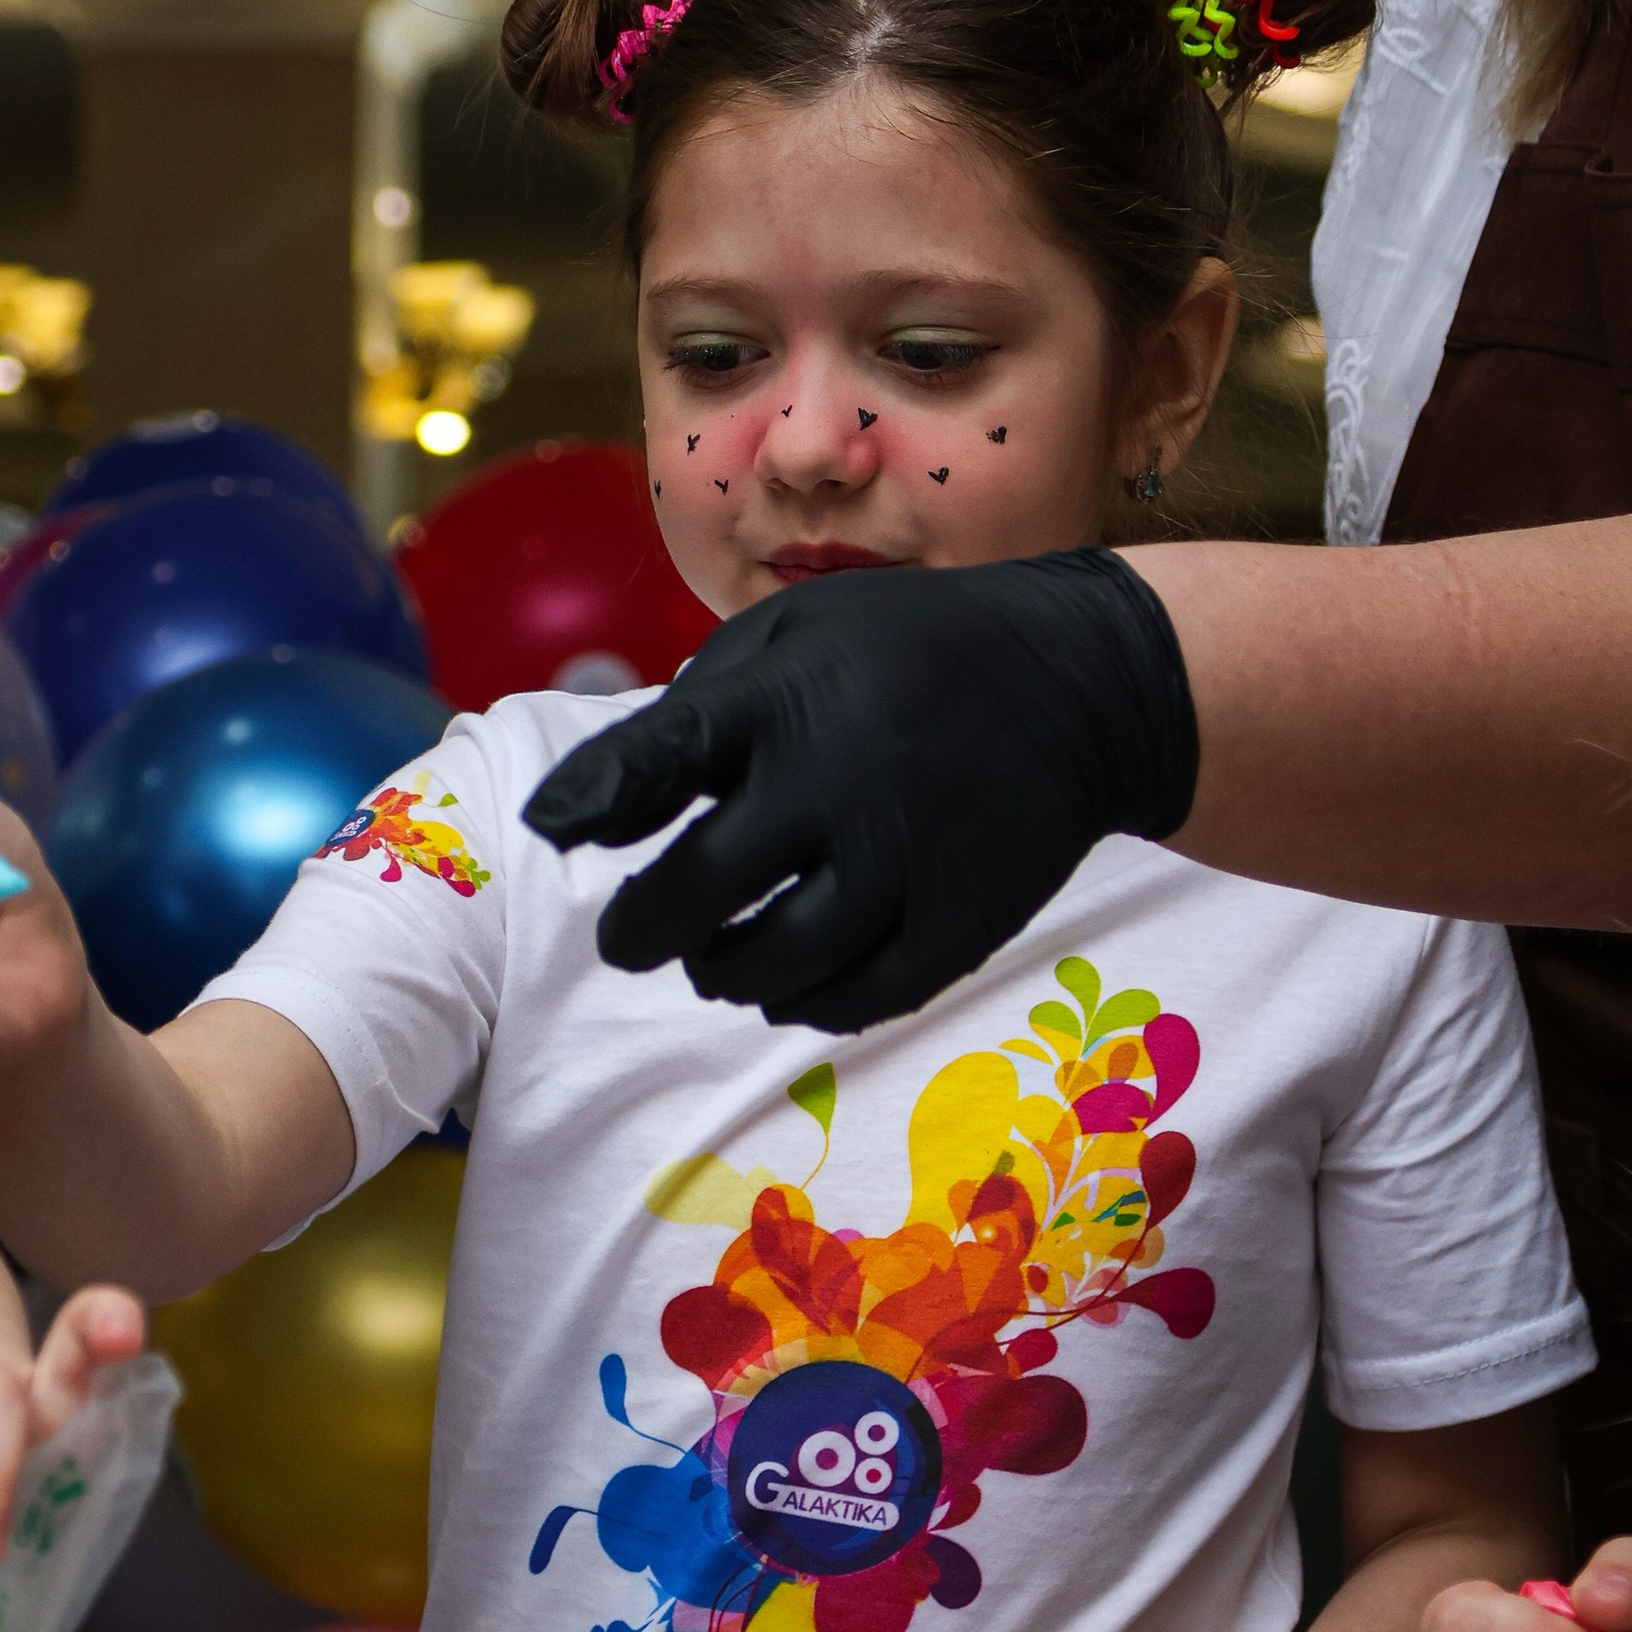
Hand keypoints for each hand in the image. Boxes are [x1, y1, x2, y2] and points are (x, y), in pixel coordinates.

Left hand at [519, 550, 1196, 1031]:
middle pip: (700, 893)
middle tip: (628, 939)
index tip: (551, 833)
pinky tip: (783, 981)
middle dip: (641, 930)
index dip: (592, 802)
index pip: (660, 759)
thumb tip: (599, 804)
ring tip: (710, 956)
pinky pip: (853, 998)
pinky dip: (801, 1002)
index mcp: (786, 699)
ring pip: (772, 965)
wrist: (1080, 682)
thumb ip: (700, 706)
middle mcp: (839, 783)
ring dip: (720, 971)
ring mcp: (903, 861)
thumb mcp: (798, 629)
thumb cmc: (907, 651)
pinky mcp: (958, 922)